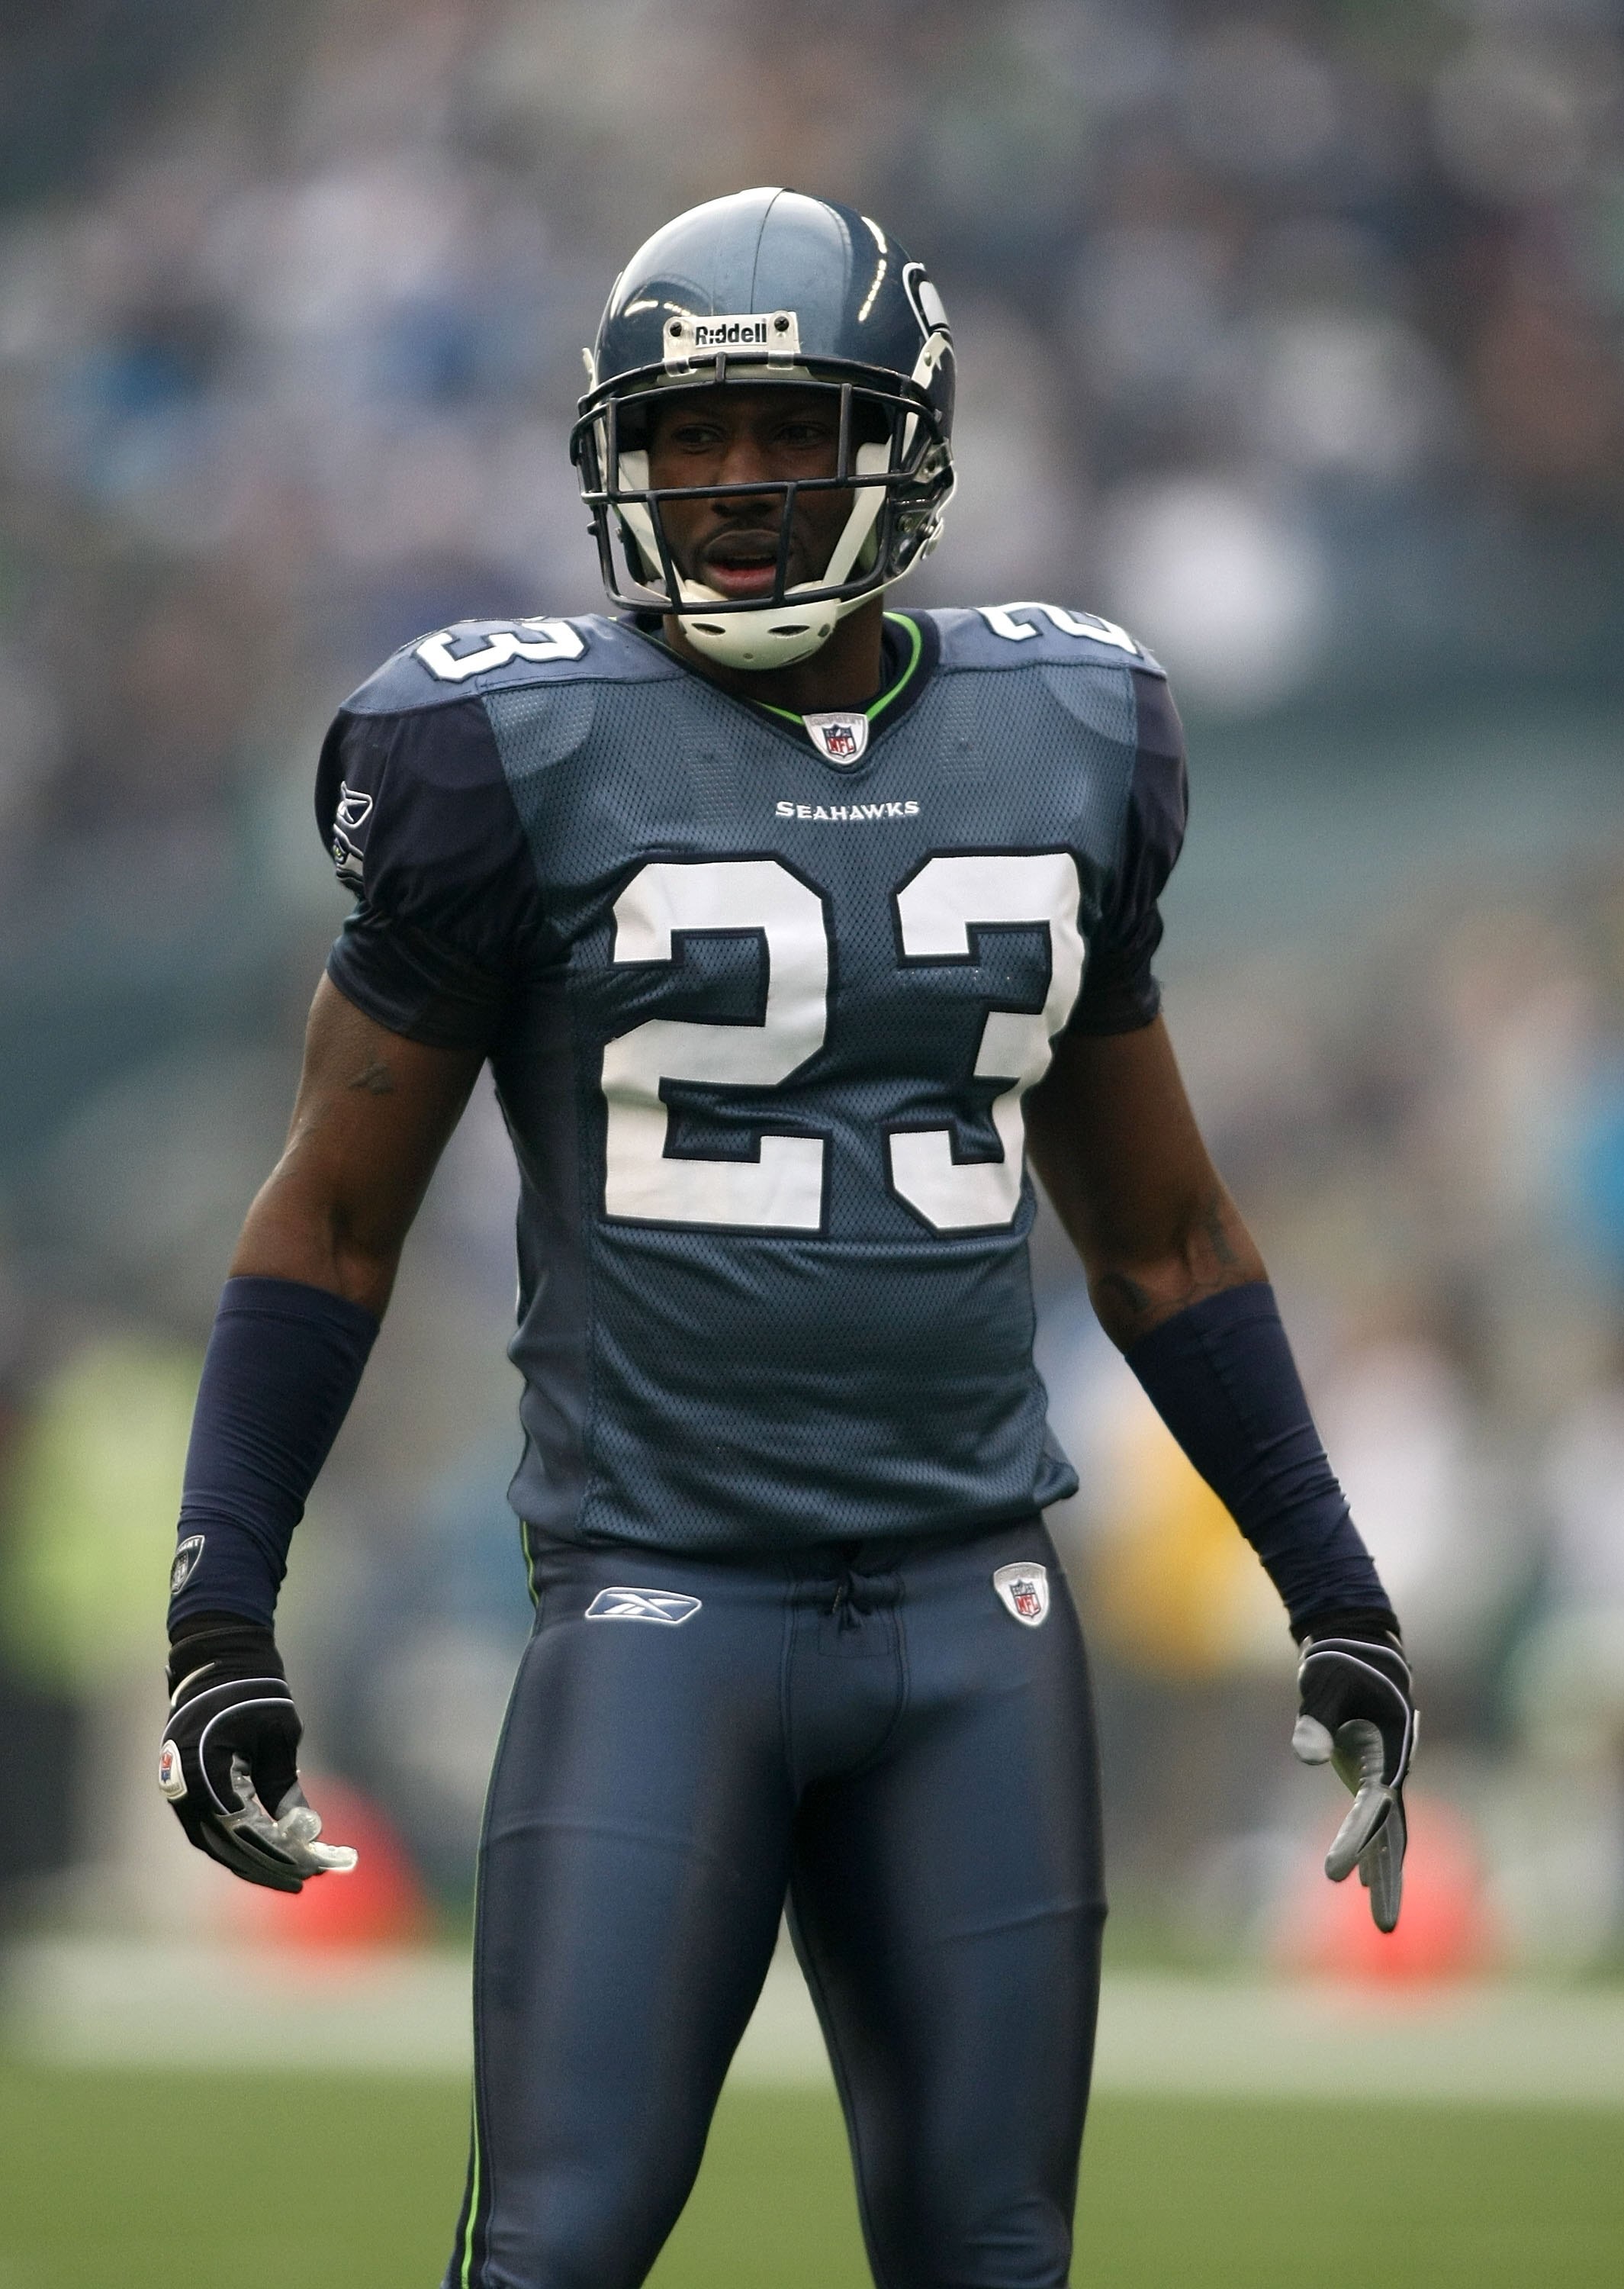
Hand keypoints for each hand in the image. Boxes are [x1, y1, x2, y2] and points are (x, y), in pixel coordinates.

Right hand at [160, 1619, 357, 1891]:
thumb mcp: (279, 1736)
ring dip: (252, 1860)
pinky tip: (266, 1854)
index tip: (312, 1869)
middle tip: (306, 1881)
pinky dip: (237, 1843)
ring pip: (216, 1842)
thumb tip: (306, 1833)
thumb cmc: (255, 1691)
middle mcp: (184, 1789)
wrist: (219, 1657)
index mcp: (206, 1774)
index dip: (279, 1854)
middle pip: (227, 1846)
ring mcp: (178, 1791)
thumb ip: (285, 1787)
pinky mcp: (183, 1788)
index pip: (245, 1831)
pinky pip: (210, 1828)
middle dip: (268, 1866)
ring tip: (291, 1875)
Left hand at [1291, 1615, 1414, 1933]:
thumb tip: (1305, 1756)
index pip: (1371, 1809)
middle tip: (1386, 1929)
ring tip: (1384, 1924)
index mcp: (1386, 1750)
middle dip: (1390, 1881)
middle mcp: (1392, 1770)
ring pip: (1387, 1835)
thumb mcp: (1320, 1685)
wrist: (1357, 1645)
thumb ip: (1313, 1719)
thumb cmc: (1337, 1663)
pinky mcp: (1369, 1774)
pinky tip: (1362, 1882)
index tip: (1334, 1877)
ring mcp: (1383, 1774)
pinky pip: (1374, 1823)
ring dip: (1384, 1875)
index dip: (1354, 1843)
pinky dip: (1368, 1851)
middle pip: (1392, 1835)